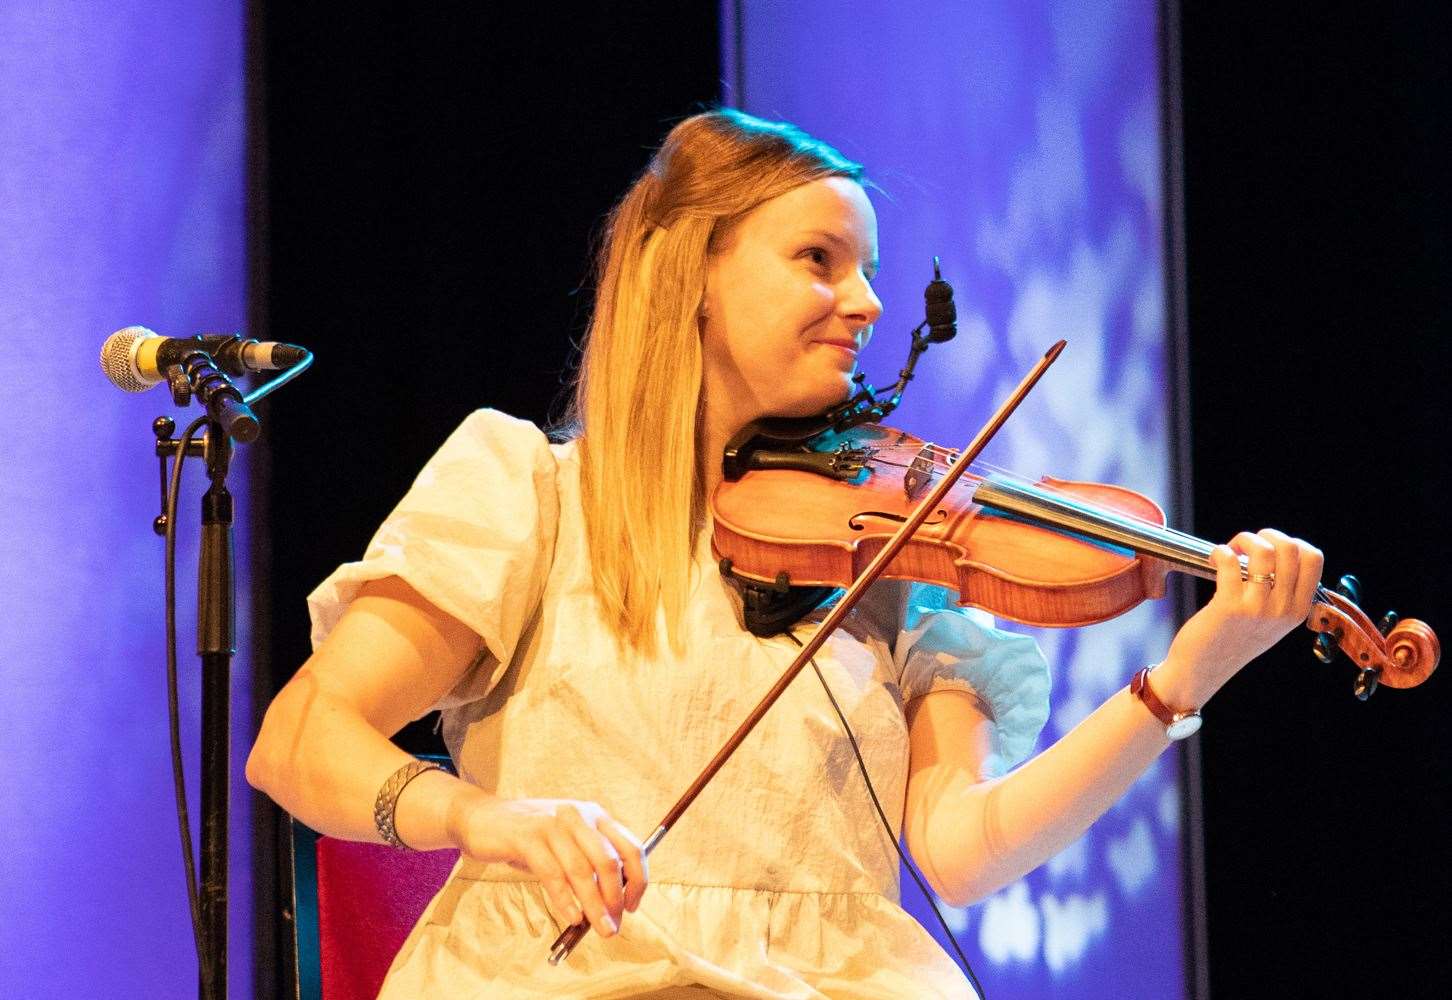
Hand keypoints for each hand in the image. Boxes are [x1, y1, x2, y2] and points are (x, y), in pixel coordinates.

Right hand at [447, 793, 647, 936]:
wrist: (482, 818)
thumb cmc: (528, 837)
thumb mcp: (566, 841)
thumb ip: (589, 862)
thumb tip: (612, 901)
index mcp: (595, 816)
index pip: (631, 847)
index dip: (638, 880)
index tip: (633, 906)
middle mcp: (579, 816)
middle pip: (609, 861)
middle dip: (614, 898)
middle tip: (612, 925)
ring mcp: (553, 825)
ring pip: (582, 870)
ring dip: (594, 905)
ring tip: (599, 928)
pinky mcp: (527, 837)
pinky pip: (552, 873)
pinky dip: (565, 898)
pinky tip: (571, 916)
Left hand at [1155, 528, 1323, 707]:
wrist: (1203, 669)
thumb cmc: (1232, 639)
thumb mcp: (1271, 621)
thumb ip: (1281, 592)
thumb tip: (1275, 550)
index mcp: (1298, 610)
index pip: (1314, 559)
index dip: (1290, 542)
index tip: (1269, 548)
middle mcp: (1283, 609)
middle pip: (1291, 548)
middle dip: (1265, 535)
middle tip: (1245, 546)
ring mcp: (1258, 609)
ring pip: (1264, 551)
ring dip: (1242, 540)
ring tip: (1229, 551)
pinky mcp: (1230, 607)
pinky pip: (1230, 562)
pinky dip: (1220, 552)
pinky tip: (1213, 559)